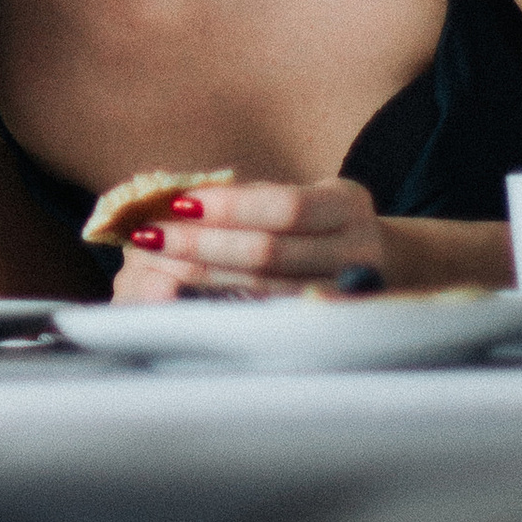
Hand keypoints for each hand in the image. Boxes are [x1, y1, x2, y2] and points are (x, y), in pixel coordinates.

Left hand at [110, 176, 383, 300]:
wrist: (373, 263)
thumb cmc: (317, 222)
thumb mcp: (301, 196)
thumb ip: (251, 197)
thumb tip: (175, 196)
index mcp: (348, 204)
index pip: (287, 206)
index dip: (231, 206)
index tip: (177, 203)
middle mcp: (357, 250)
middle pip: (272, 252)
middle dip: (203, 244)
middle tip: (148, 236)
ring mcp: (346, 295)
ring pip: (264, 288)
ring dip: (201, 273)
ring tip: (156, 259)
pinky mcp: (325, 326)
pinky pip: (266, 314)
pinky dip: (222, 300)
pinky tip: (184, 289)